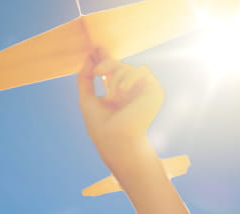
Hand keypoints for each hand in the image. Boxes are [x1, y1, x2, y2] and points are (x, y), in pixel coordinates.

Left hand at [77, 49, 162, 163]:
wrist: (114, 139)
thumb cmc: (100, 125)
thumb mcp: (86, 98)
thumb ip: (85, 79)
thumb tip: (87, 57)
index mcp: (116, 92)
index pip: (112, 70)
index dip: (104, 58)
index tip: (95, 48)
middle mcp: (130, 91)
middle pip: (119, 65)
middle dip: (107, 64)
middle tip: (97, 71)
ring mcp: (142, 91)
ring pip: (130, 67)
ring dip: (117, 76)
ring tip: (112, 93)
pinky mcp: (154, 91)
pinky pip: (143, 71)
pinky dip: (130, 77)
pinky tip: (122, 90)